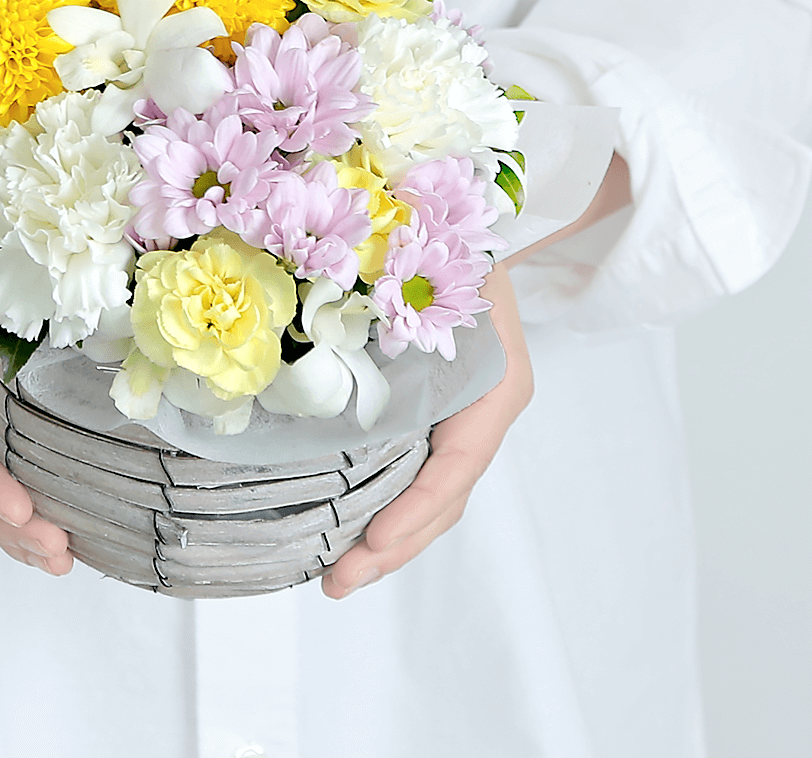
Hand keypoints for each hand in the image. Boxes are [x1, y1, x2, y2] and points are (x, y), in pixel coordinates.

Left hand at [322, 262, 531, 597]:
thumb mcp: (440, 280)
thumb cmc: (458, 248)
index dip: (415, 510)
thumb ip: (399, 312)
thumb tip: (315, 330)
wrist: (477, 229)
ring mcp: (465, 421)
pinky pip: (420, 473)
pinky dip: (391, 506)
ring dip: (390, 539)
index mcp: (496, 389)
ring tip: (340, 574)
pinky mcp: (441, 417)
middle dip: (394, 547)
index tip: (372, 541)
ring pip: (433, 498)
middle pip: (444, 500)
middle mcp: (484, 414)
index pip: (455, 468)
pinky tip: (352, 525)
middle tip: (338, 583)